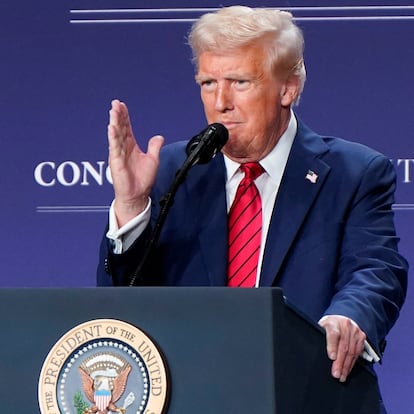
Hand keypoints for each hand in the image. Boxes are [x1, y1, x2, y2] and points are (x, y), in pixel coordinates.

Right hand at [108, 99, 163, 226]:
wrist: (138, 194)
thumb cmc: (142, 180)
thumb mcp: (153, 160)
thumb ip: (154, 147)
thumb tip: (159, 137)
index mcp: (131, 146)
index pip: (126, 128)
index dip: (125, 117)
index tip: (122, 106)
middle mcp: (123, 148)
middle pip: (120, 128)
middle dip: (118, 115)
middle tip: (116, 103)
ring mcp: (118, 154)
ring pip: (116, 135)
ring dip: (114, 122)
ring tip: (113, 111)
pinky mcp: (116, 161)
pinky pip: (114, 147)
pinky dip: (113, 137)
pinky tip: (112, 127)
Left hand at [318, 315, 365, 381]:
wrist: (341, 318)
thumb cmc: (328, 326)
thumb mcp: (321, 327)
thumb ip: (320, 337)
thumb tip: (314, 350)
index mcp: (332, 322)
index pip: (333, 334)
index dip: (332, 346)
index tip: (331, 358)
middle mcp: (345, 325)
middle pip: (343, 346)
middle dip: (340, 362)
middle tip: (336, 374)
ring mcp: (355, 331)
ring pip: (352, 351)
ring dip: (347, 366)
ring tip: (342, 376)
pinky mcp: (361, 337)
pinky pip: (358, 352)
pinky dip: (352, 363)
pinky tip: (348, 370)